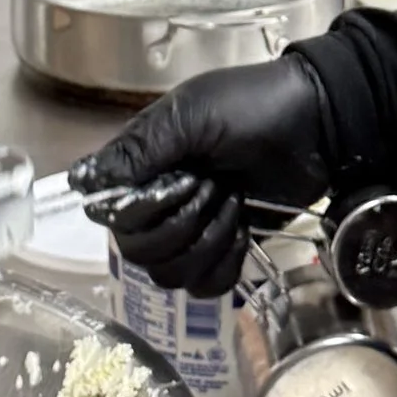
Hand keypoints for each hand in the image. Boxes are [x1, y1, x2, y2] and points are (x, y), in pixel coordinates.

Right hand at [72, 56, 334, 297]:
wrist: (316, 125)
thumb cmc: (252, 110)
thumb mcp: (190, 117)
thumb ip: (138, 152)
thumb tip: (79, 182)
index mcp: (144, 168)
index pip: (113, 218)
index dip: (140, 215)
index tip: (177, 187)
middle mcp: (160, 204)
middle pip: (139, 253)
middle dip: (181, 226)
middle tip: (213, 188)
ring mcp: (193, 230)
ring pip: (171, 275)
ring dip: (207, 242)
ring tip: (233, 204)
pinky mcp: (226, 250)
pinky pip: (206, 286)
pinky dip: (225, 264)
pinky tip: (243, 232)